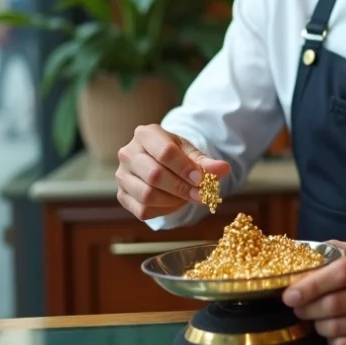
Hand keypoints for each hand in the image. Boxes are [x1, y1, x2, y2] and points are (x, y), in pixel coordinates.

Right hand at [115, 124, 230, 220]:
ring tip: (187, 197)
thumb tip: (223, 169)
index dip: (185, 168)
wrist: (158, 162)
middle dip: (182, 188)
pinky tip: (173, 202)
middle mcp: (128, 153)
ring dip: (173, 200)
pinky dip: (163, 210)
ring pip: (147, 195)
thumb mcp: (191, 153)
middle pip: (154, 176)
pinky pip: (142, 210)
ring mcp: (122, 175)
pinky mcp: (122, 195)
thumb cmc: (175, 155)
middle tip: (201, 196)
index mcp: (145, 134)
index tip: (202, 180)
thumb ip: (206, 162)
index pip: (165, 152)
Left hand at [283, 242, 345, 344]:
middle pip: (334, 305)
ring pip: (335, 328)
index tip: (290, 295)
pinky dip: (331, 340)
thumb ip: (332, 252)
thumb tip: (299, 258)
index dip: (311, 286)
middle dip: (307, 309)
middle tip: (298, 308)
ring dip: (317, 325)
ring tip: (316, 317)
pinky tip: (333, 330)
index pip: (340, 274)